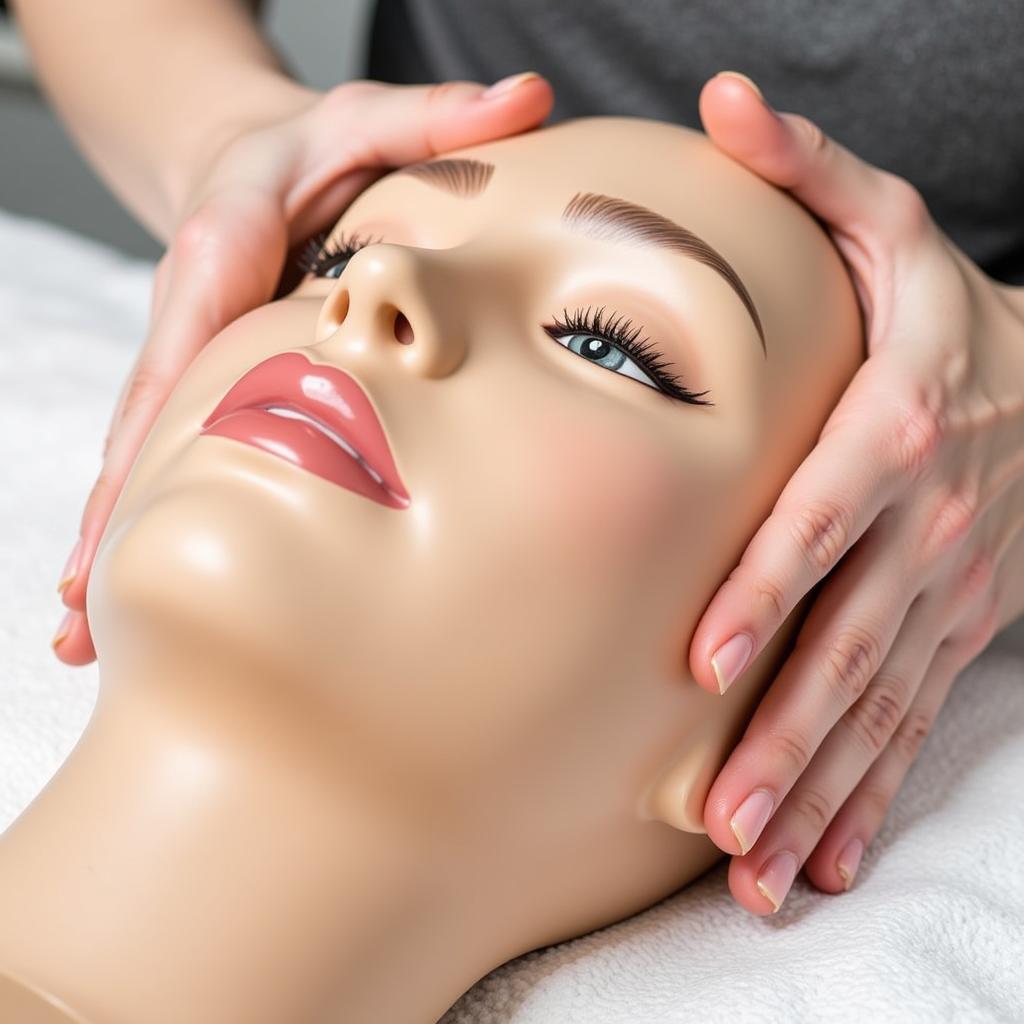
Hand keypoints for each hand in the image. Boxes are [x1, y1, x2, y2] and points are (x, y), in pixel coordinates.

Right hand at [52, 72, 553, 664]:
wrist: (248, 155)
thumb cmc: (312, 148)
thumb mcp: (373, 119)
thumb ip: (441, 118)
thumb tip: (529, 98)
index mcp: (221, 254)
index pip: (186, 347)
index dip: (157, 430)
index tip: (134, 506)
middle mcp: (186, 316)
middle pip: (139, 424)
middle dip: (112, 513)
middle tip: (84, 608)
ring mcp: (183, 359)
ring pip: (136, 454)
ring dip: (106, 539)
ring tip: (79, 631)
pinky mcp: (192, 386)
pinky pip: (157, 456)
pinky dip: (131, 519)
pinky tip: (109, 590)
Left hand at [689, 71, 1023, 913]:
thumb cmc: (939, 306)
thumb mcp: (887, 222)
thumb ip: (806, 172)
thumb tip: (722, 101)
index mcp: (894, 432)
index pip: (822, 518)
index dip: (770, 585)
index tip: (709, 658)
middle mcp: (923, 527)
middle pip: (849, 640)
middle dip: (788, 732)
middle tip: (724, 813)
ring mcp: (945, 592)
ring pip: (879, 705)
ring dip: (822, 789)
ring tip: (764, 868)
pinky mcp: (952, 630)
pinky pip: (913, 726)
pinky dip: (874, 797)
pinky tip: (830, 860)